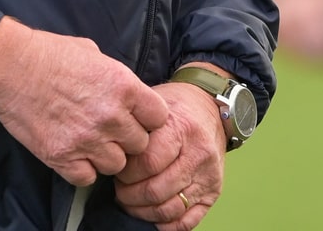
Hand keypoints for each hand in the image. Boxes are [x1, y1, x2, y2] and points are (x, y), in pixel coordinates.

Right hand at [0, 18, 168, 186]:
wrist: (8, 66)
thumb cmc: (48, 53)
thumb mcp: (92, 52)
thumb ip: (115, 76)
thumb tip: (126, 93)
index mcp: (124, 86)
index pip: (159, 118)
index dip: (146, 118)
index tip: (133, 116)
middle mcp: (111, 116)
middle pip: (140, 145)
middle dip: (126, 137)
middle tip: (107, 128)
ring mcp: (87, 139)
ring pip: (116, 165)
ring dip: (104, 155)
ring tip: (87, 140)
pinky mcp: (62, 157)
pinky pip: (87, 178)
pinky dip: (81, 168)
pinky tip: (72, 152)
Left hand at [115, 74, 227, 230]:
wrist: (211, 111)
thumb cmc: (176, 108)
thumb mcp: (154, 104)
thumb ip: (134, 127)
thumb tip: (109, 152)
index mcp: (182, 129)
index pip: (148, 162)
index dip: (126, 172)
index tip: (116, 168)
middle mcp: (199, 155)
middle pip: (156, 190)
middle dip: (129, 195)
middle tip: (119, 189)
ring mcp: (208, 177)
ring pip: (168, 209)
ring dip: (142, 212)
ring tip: (130, 201)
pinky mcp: (213, 194)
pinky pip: (186, 222)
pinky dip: (164, 224)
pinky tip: (150, 214)